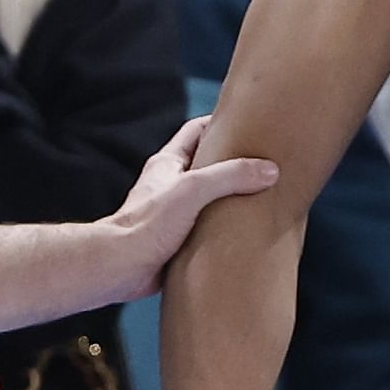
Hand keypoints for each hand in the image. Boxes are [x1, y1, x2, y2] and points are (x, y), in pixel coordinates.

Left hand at [100, 116, 277, 297]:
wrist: (120, 267)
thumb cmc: (146, 225)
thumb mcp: (193, 190)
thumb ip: (230, 176)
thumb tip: (269, 170)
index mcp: (168, 164)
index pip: (197, 130)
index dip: (221, 121)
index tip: (250, 121)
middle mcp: (170, 185)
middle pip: (206, 164)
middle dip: (233, 162)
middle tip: (265, 161)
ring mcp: (173, 213)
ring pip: (208, 198)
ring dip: (231, 198)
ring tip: (263, 196)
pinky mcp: (177, 240)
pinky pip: (206, 228)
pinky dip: (224, 228)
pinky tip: (244, 232)